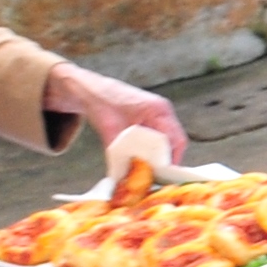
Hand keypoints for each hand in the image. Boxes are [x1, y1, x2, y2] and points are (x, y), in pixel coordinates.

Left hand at [45, 65, 185, 176]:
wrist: (90, 89)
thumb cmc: (102, 102)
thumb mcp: (109, 128)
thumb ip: (117, 152)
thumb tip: (122, 175)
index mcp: (159, 110)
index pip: (176, 139)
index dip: (172, 159)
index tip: (162, 176)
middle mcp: (163, 112)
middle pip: (173, 142)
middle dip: (164, 160)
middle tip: (152, 177)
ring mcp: (157, 115)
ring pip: (165, 141)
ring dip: (157, 156)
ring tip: (146, 171)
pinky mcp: (149, 119)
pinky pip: (157, 138)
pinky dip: (150, 150)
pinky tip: (140, 160)